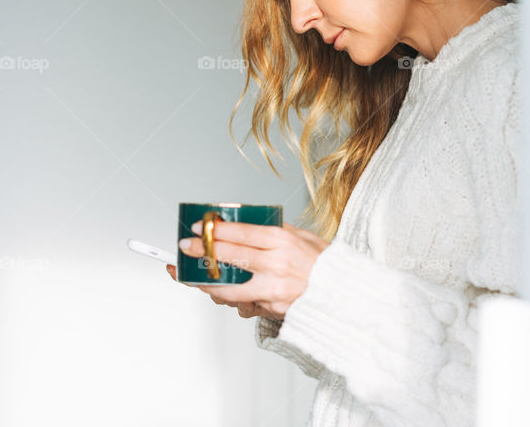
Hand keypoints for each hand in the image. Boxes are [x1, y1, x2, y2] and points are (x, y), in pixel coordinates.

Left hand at [164, 221, 328, 320]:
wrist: (343, 296)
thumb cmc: (323, 264)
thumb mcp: (303, 236)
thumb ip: (274, 229)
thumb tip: (245, 222)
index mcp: (282, 241)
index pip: (240, 233)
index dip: (214, 230)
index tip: (198, 227)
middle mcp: (276, 264)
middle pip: (230, 256)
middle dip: (202, 251)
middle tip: (186, 247)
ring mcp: (272, 288)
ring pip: (228, 286)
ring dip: (207, 282)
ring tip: (194, 276)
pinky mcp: (271, 307)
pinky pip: (243, 303)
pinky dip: (232, 298)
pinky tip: (220, 292)